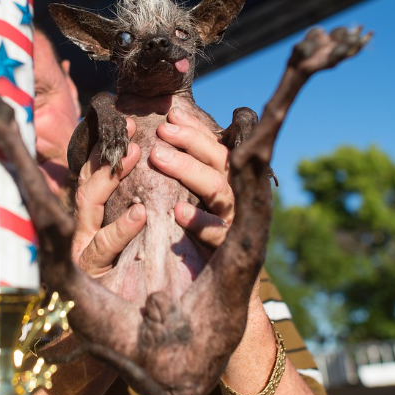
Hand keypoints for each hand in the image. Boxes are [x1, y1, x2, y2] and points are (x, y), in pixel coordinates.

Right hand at [71, 118, 144, 275]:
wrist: (128, 327)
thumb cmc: (134, 279)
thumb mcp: (132, 237)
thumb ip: (132, 209)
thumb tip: (155, 163)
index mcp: (92, 219)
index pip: (93, 172)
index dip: (108, 146)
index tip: (127, 121)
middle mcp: (82, 230)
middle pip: (86, 182)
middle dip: (106, 155)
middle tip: (130, 133)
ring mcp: (82, 250)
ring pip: (87, 208)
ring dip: (108, 180)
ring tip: (133, 158)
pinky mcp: (90, 273)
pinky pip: (101, 247)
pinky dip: (119, 228)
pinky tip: (139, 215)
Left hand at [150, 107, 234, 247]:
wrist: (220, 279)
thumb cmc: (201, 226)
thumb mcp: (195, 192)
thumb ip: (189, 163)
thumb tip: (170, 118)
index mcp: (229, 177)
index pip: (216, 145)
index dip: (196, 128)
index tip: (172, 115)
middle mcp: (236, 192)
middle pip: (220, 159)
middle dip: (191, 142)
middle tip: (162, 131)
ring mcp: (233, 218)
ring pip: (217, 188)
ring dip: (188, 170)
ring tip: (158, 157)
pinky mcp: (226, 245)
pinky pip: (216, 232)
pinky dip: (198, 221)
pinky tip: (177, 211)